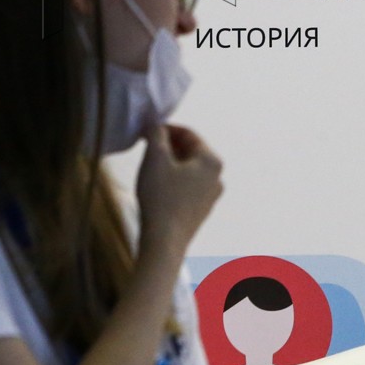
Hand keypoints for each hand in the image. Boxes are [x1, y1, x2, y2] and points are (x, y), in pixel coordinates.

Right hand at [135, 122, 222, 258]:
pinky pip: (187, 187)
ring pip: (189, 171)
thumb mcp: (155, 158)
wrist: (164, 241)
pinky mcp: (201, 211)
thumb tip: (155, 123)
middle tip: (146, 148)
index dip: (166, 129)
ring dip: (170, 164)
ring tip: (149, 167)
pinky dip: (173, 181)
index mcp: (212, 161)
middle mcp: (218, 177)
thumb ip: (156, 135)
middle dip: (168, 147)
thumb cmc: (161, 196)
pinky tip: (157, 188)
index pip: (189, 134)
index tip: (147, 131)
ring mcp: (211, 196)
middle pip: (191, 152)